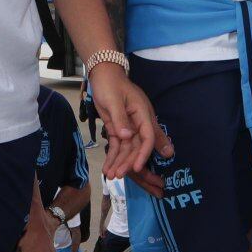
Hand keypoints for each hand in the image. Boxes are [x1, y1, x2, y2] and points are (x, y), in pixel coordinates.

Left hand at [87, 66, 165, 181]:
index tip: (136, 167)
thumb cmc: (110, 84)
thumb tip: (127, 136)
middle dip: (128, 162)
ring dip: (119, 162)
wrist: (104, 76)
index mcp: (143, 114)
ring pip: (127, 149)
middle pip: (136, 147)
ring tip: (111, 176)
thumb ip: (120, 118)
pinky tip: (108, 167)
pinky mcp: (119, 130)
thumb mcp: (114, 100)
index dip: (143, 153)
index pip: (148, 137)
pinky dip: (113, 156)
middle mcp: (139, 123)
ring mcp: (129, 127)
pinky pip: (117, 146)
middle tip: (118, 176)